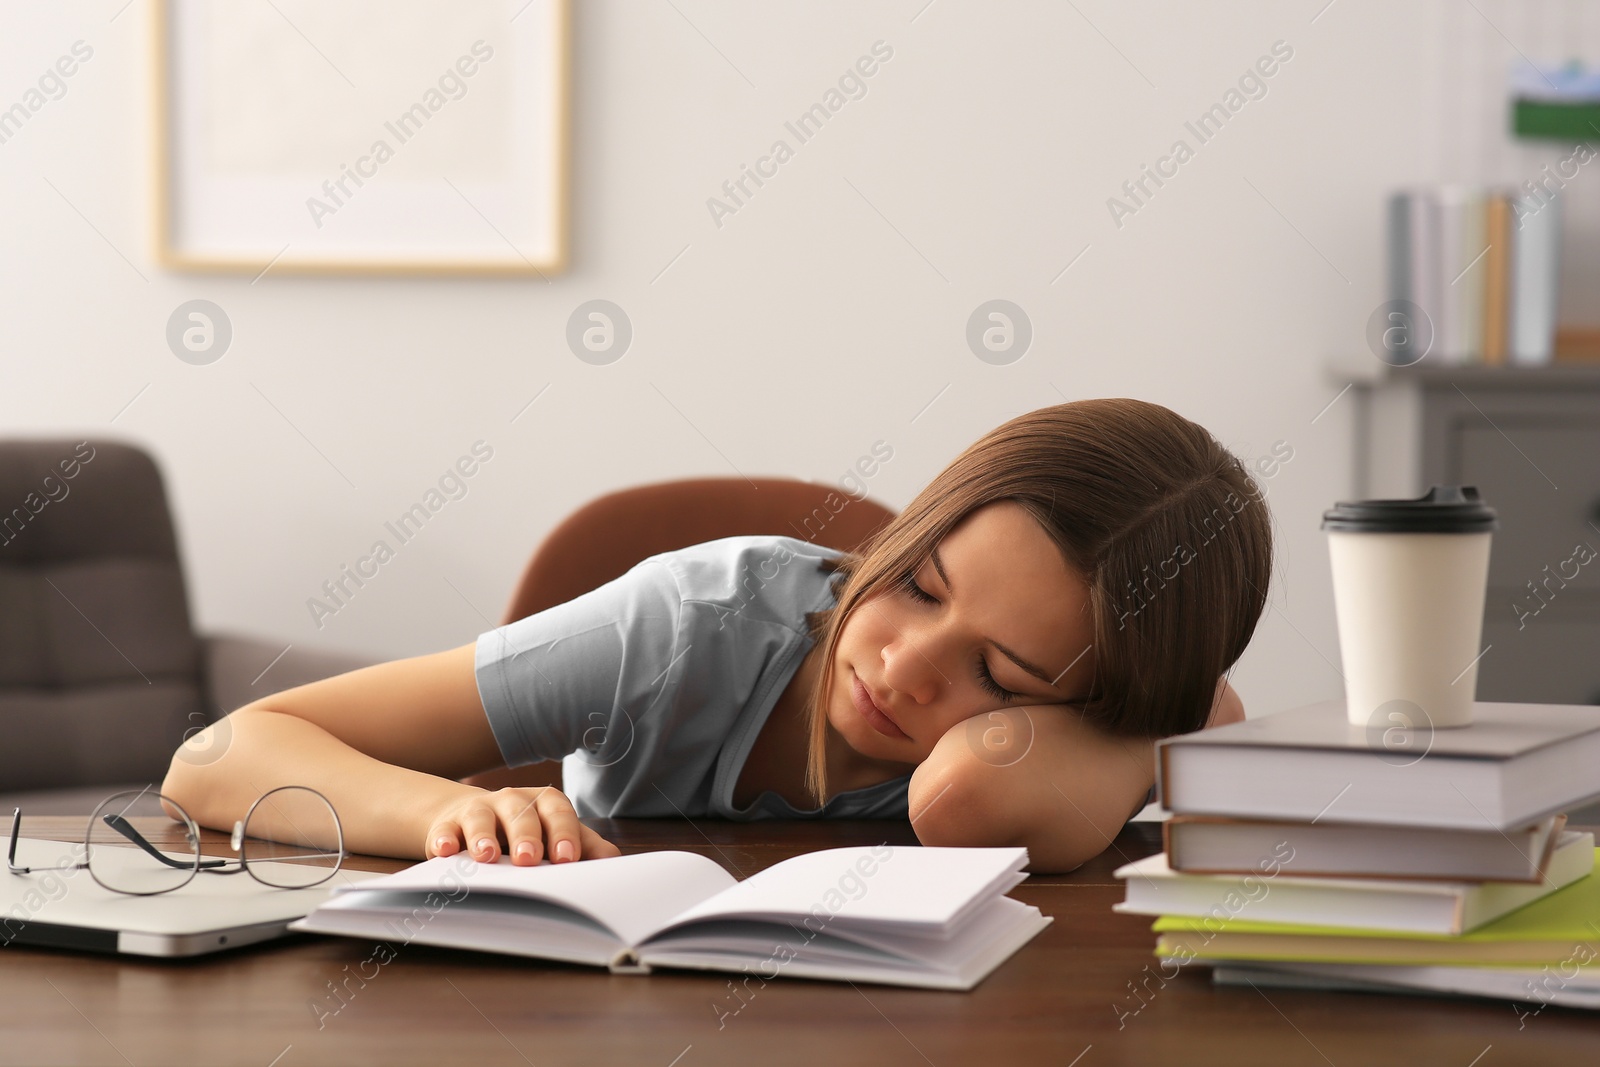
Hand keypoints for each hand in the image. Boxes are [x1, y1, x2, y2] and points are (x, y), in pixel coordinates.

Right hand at [424, 786, 621, 865]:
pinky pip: (445, 829)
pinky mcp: (449, 824)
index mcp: (545, 804)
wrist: (475, 819)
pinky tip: (445, 851)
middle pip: (521, 814)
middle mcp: (513, 802)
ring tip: (486, 857)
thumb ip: (586, 848)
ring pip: (481, 818)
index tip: (567, 857)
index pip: (558, 813)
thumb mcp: (557, 837)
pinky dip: (444, 839)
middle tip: (528, 860)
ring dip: (484, 837)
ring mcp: (479, 810)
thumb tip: (613, 863)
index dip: (564, 833)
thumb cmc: (527, 833)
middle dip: (526, 836)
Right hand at [909, 705, 1154, 872]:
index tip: (1001, 856)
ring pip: (939, 785)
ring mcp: (956, 735)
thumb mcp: (1042, 856)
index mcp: (952, 795)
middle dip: (959, 828)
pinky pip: (956, 763)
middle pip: (926, 812)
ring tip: (1013, 809)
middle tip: (1005, 836)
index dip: (967, 859)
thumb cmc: (1084, 799)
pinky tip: (1015, 784)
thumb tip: (976, 860)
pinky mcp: (973, 723)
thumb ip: (994, 862)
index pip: (934, 847)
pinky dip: (975, 780)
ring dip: (965, 802)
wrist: (1117, 732)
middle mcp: (943, 759)